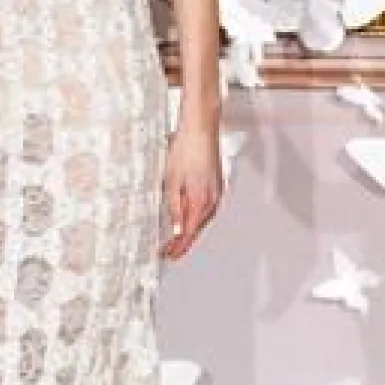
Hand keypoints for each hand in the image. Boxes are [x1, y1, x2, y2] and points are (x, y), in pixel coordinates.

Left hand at [161, 119, 221, 259]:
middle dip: (183, 242)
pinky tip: (189, 216)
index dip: (177, 247)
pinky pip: (207, 208)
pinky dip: (197, 217)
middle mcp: (212, 200)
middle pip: (197, 229)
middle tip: (170, 251)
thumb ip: (174, 207)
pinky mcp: (216, 184)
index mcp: (200, 201)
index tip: (168, 255)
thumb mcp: (172, 181)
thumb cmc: (186, 149)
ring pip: (203, 219)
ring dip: (190, 230)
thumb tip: (175, 229)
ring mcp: (216, 192)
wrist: (200, 129)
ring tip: (177, 239)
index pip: (188, 233)